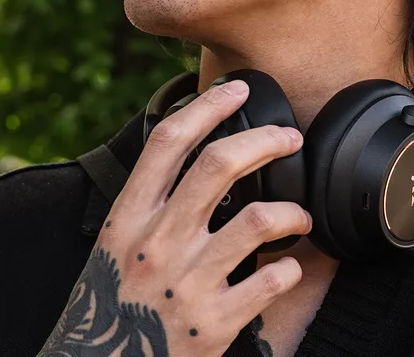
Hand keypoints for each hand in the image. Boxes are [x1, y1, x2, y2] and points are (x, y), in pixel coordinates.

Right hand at [38, 79, 310, 356]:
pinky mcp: (213, 324)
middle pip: (219, 165)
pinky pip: (271, 280)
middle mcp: (157, 242)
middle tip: (289, 138)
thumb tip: (193, 155)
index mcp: (129, 218)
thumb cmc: (112, 306)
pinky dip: (290, 268)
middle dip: (265, 140)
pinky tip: (290, 266)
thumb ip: (151, 204)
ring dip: (292, 211)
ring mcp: (186, 282)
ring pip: (259, 218)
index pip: (168, 141)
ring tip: (301, 216)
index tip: (237, 90)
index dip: (207, 107)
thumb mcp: (116, 246)